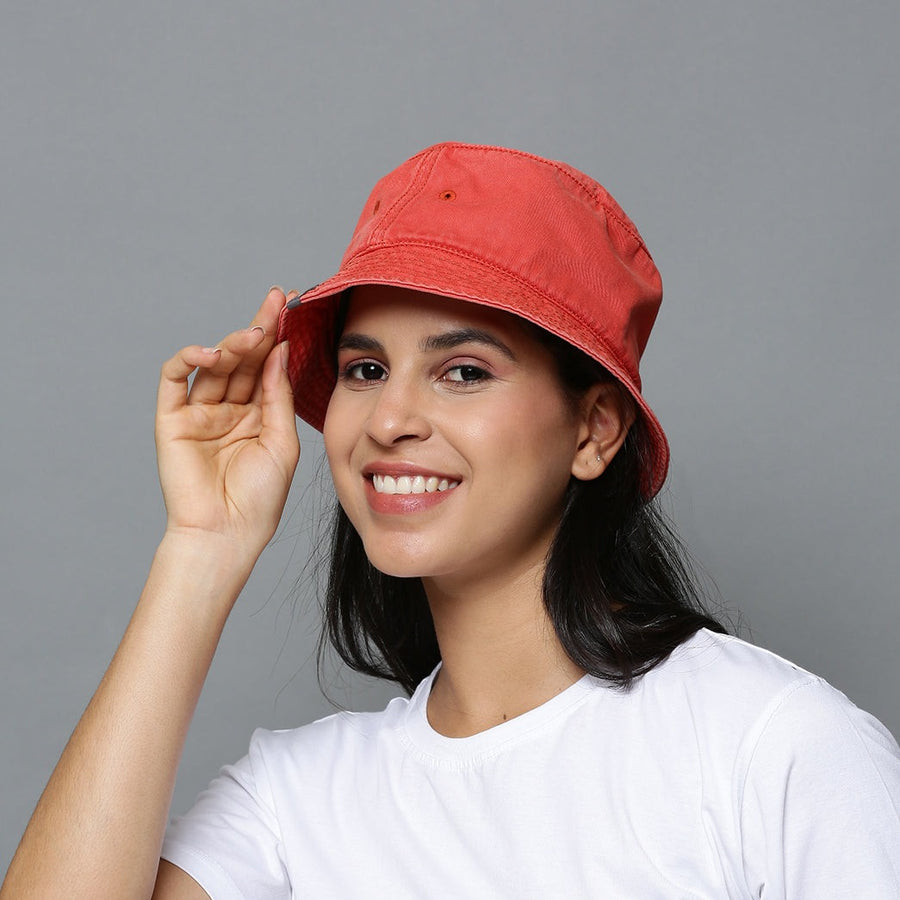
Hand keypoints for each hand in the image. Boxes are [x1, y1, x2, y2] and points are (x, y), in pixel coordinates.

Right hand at [155, 287, 300, 561]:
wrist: (227, 534)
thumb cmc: (260, 498)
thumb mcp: (282, 441)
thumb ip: (278, 395)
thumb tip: (279, 350)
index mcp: (258, 415)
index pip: (266, 367)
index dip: (277, 337)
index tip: (290, 307)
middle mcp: (229, 410)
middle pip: (243, 360)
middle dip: (259, 328)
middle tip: (275, 302)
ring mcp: (200, 413)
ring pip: (213, 366)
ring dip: (232, 344)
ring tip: (253, 334)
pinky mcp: (171, 419)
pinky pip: (174, 380)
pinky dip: (188, 360)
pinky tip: (209, 353)